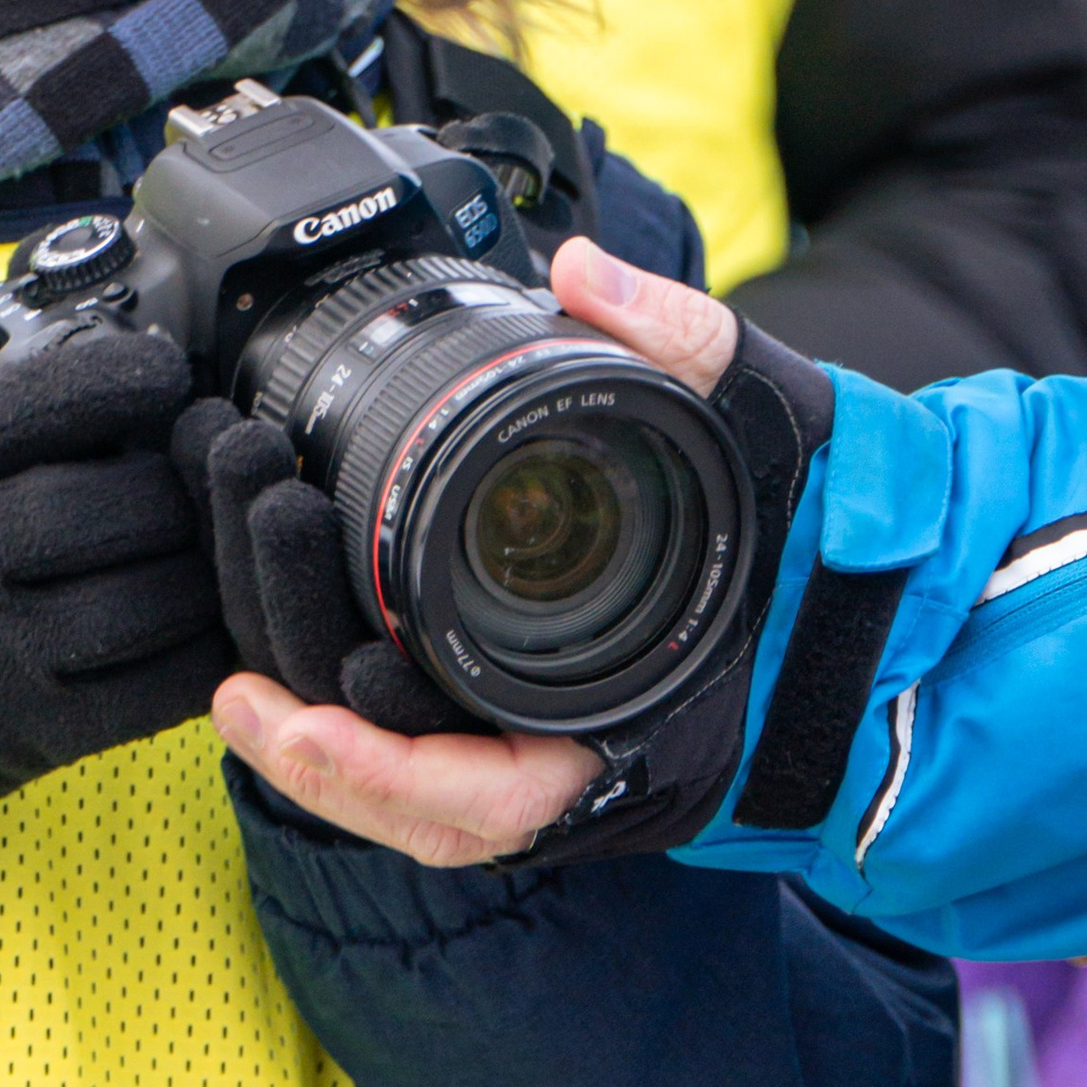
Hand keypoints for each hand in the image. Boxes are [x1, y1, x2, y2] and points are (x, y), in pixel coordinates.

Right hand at [0, 325, 225, 912]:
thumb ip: (18, 423)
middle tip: (202, 484)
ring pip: (157, 596)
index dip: (137, 380)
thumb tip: (152, 378)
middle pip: (129, 501)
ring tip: (207, 558)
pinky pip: (159, 687)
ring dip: (207, 575)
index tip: (168, 383)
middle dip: (186, 488)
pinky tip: (206, 628)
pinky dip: (204, 655)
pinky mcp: (33, 727)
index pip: (61, 397)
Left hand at [204, 239, 754, 866]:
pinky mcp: (520, 714)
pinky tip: (291, 675)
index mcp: (639, 715)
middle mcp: (588, 751)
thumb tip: (586, 273)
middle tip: (242, 703)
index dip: (397, 771)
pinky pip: (430, 755)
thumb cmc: (804, 506)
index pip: (501, 792)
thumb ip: (676, 337)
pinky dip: (362, 735)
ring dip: (327, 760)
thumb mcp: (752, 408)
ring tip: (239, 698)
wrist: (847, 556)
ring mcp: (552, 742)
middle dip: (328, 770)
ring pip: (420, 799)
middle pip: (430, 813)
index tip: (312, 719)